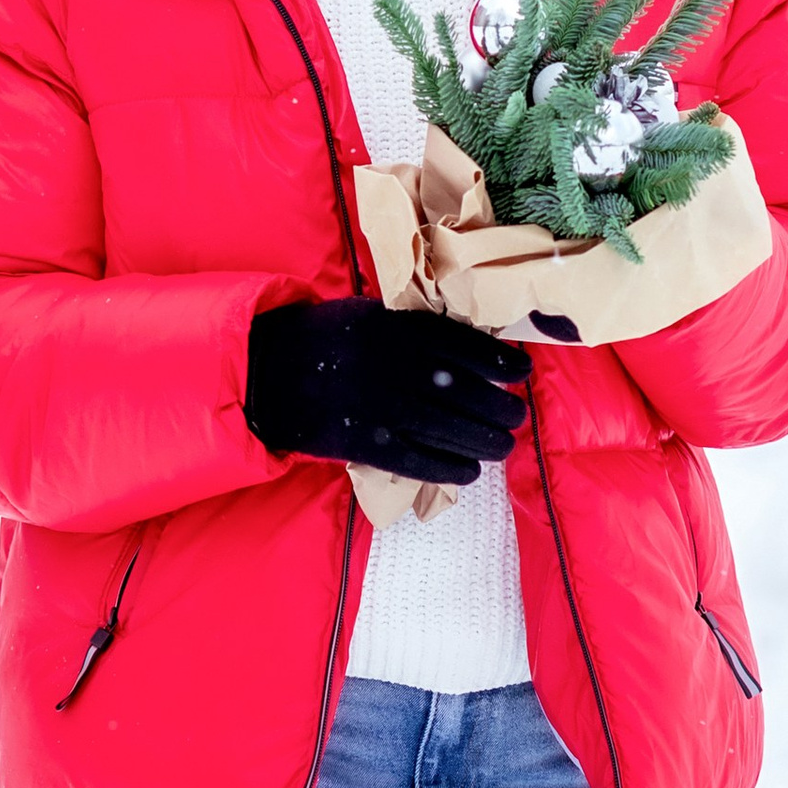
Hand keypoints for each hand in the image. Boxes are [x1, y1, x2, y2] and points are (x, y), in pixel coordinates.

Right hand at [245, 297, 528, 488]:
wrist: (265, 372)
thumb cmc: (322, 340)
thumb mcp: (368, 315)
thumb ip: (413, 329)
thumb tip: (471, 350)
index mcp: (397, 328)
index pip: (464, 346)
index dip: (500, 363)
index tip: (522, 374)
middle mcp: (394, 365)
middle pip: (465, 391)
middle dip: (499, 408)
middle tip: (516, 419)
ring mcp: (379, 405)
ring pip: (448, 428)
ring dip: (484, 442)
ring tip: (502, 448)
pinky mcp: (363, 441)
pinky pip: (418, 460)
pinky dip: (449, 468)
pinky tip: (468, 472)